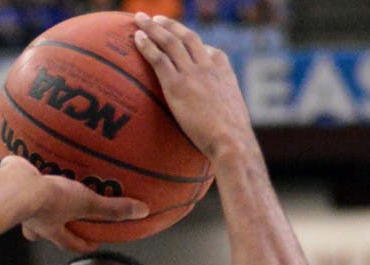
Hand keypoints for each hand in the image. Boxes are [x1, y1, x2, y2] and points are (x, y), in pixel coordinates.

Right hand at [0, 156, 148, 251]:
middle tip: (62, 220)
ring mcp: (19, 203)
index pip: (70, 243)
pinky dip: (26, 170)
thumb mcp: (85, 203)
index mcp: (51, 229)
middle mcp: (34, 221)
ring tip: (45, 186)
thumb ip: (112, 209)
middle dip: (51, 228)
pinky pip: (20, 177)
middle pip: (43, 231)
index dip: (82, 244)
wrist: (14, 187)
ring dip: (37, 200)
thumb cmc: (48, 201)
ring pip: (30, 207)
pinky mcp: (10, 182)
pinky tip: (31, 153)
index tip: (92, 244)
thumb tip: (142, 212)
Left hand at [133, 14, 253, 162]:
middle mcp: (207, 65)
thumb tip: (219, 126)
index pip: (208, 50)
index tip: (182, 41)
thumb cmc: (232, 139)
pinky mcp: (178, 85)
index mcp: (223, 69)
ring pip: (170, 42)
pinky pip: (159, 58)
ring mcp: (192, 73)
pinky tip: (136, 38)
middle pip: (186, 37)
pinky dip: (147, 45)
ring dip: (153, 28)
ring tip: (140, 19)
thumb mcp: (232, 117)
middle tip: (155, 19)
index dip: (193, 44)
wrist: (231, 140)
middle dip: (169, 25)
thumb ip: (222, 112)